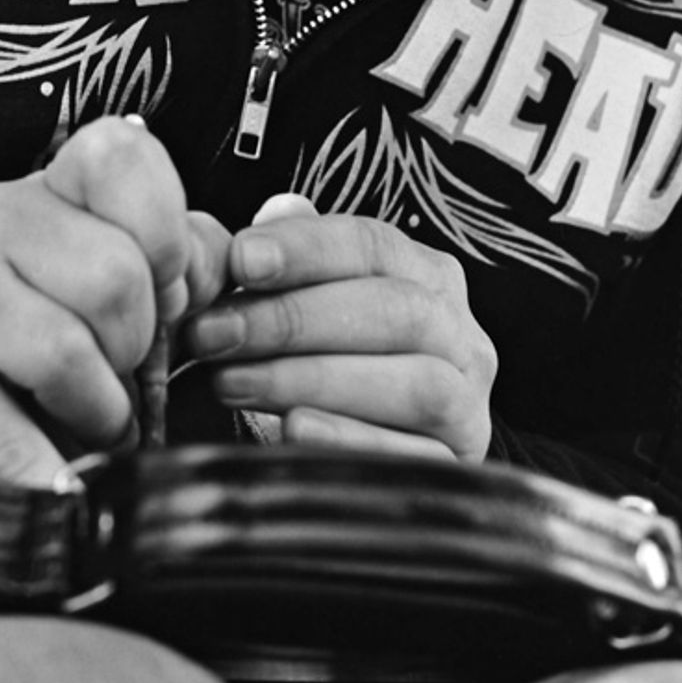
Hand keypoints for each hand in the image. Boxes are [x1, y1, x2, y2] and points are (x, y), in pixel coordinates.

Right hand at [0, 116, 230, 486]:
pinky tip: (53, 467)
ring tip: (91, 415)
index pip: (124, 158)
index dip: (166, 233)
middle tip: (121, 371)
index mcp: (55, 186)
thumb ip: (181, 266)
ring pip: (64, 350)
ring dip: (98, 410)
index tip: (165, 290)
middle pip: (114, 275)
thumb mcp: (112, 290)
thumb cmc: (28, 342)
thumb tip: (210, 276)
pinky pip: (6, 427)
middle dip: (137, 347)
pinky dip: (46, 467)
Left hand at [183, 194, 496, 460]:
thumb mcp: (309, 301)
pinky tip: (292, 428)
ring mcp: (467, 406)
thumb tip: (276, 211)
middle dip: (292, 319)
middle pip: (393, 310)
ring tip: (233, 382)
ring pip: (414, 382)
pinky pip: (416, 458)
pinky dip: (353, 440)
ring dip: (313, 379)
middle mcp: (461, 336)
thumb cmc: (326, 363)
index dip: (304, 248)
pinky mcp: (458, 471)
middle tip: (214, 333)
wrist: (364, 463)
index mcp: (428, 276)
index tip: (239, 261)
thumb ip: (293, 255)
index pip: (372, 244)